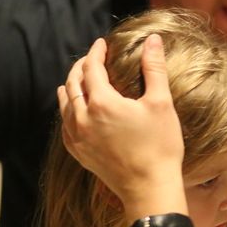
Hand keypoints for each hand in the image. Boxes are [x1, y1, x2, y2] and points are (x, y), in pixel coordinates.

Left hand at [58, 35, 186, 220]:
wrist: (150, 187)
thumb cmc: (160, 146)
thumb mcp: (161, 103)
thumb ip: (154, 68)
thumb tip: (152, 39)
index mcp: (102, 103)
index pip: (91, 68)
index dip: (96, 53)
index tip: (102, 44)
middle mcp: (83, 118)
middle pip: (73, 84)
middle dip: (81, 67)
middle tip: (92, 58)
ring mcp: (77, 137)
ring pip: (65, 104)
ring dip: (71, 87)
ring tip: (80, 79)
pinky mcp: (79, 152)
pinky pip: (65, 124)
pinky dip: (68, 110)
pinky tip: (76, 109)